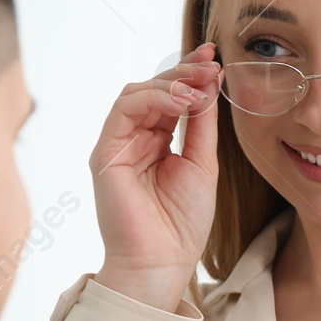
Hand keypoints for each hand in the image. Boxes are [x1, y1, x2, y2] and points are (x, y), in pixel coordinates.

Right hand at [89, 43, 220, 309]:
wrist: (162, 261)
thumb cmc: (182, 222)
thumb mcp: (202, 163)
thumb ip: (202, 124)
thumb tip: (210, 83)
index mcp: (158, 142)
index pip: (172, 97)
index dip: (191, 75)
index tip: (215, 59)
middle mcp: (135, 139)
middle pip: (155, 89)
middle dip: (184, 71)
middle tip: (211, 63)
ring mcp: (118, 144)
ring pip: (137, 93)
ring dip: (171, 82)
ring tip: (200, 85)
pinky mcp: (105, 153)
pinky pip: (124, 110)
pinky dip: (154, 98)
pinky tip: (182, 101)